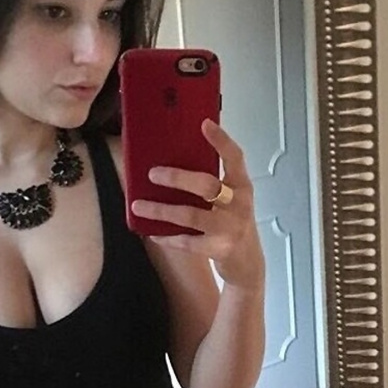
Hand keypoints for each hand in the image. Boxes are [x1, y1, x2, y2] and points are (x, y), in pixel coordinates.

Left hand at [130, 119, 264, 290]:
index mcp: (241, 186)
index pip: (235, 158)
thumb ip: (212, 184)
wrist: (248, 263)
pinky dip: (167, 237)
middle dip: (178, 178)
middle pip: (207, 185)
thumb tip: (172, 163)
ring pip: (191, 215)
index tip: (204, 124)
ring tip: (139, 205)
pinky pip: (188, 242)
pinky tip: (153, 232)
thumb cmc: (233, 225)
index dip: (221, 141)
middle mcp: (238, 205)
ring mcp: (230, 228)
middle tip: (153, 174)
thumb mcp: (230, 200)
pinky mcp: (219, 249)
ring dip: (162, 210)